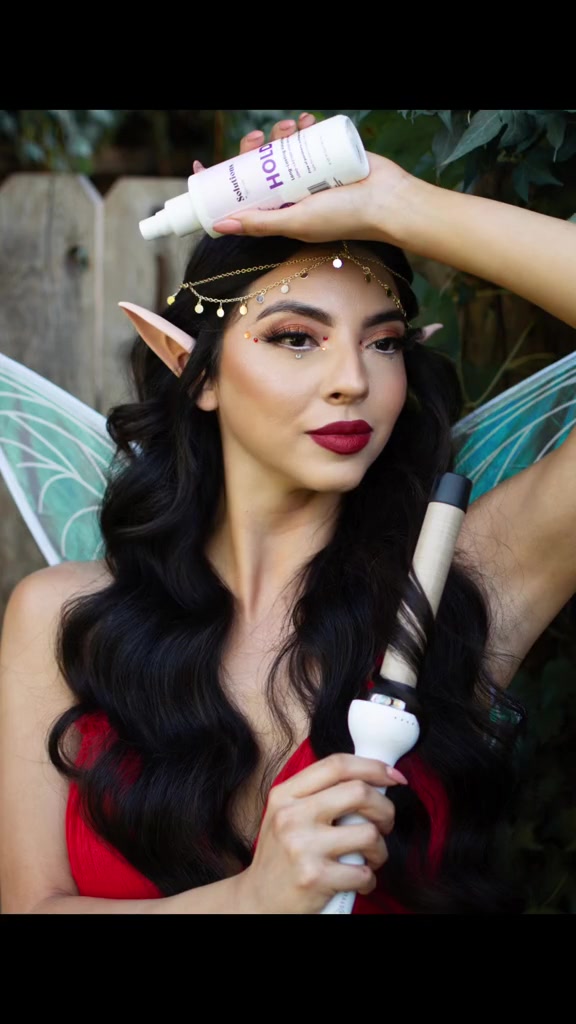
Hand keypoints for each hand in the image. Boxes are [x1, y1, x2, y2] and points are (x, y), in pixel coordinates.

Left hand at [193, 112, 413, 246]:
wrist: (389, 199)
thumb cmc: (345, 217)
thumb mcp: (297, 222)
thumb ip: (261, 223)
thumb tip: (220, 224)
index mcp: (280, 213)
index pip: (241, 196)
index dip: (221, 181)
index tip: (201, 166)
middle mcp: (292, 194)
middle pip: (258, 168)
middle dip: (252, 150)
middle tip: (257, 139)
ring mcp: (309, 174)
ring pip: (280, 149)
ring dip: (279, 133)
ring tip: (289, 128)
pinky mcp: (326, 156)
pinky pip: (306, 137)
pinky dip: (303, 126)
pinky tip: (305, 121)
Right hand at [236, 752, 406, 913]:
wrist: (256, 901)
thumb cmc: (280, 856)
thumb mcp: (286, 814)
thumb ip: (318, 794)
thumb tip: (370, 780)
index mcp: (286, 794)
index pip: (337, 765)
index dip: (373, 767)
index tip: (394, 777)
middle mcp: (292, 816)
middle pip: (360, 792)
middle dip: (385, 808)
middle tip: (384, 824)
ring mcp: (303, 847)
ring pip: (369, 833)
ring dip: (380, 849)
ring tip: (370, 858)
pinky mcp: (315, 878)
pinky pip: (364, 872)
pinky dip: (369, 879)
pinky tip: (358, 881)